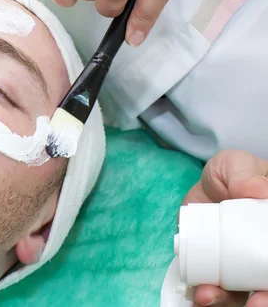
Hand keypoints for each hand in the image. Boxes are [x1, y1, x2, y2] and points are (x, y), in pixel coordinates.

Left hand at [182, 150, 267, 306]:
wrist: (206, 181)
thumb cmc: (234, 173)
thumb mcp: (237, 165)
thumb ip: (246, 176)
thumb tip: (258, 191)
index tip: (266, 291)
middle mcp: (261, 255)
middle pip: (265, 285)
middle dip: (260, 301)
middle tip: (251, 304)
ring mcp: (239, 263)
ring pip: (240, 293)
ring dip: (226, 301)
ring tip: (208, 297)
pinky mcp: (214, 266)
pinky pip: (213, 286)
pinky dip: (207, 294)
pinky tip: (198, 295)